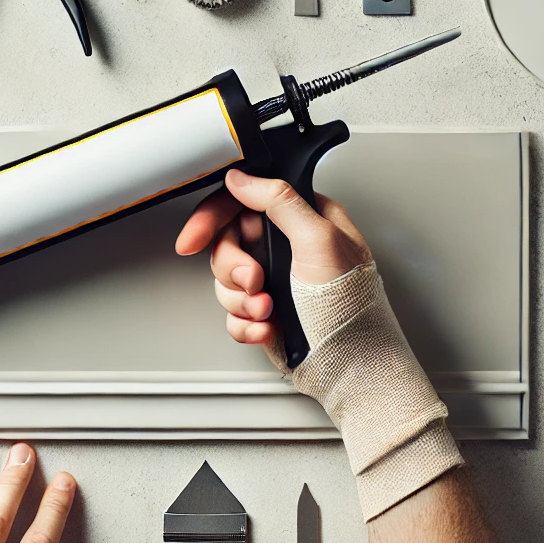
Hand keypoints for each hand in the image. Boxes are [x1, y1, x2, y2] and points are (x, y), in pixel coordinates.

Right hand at [174, 168, 371, 347]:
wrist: (351, 363)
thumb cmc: (350, 304)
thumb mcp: (319, 240)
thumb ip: (279, 201)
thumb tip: (242, 180)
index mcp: (303, 219)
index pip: (244, 204)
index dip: (212, 219)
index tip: (192, 239)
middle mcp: (287, 246)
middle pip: (228, 244)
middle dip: (234, 269)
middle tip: (254, 281)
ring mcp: (275, 279)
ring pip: (226, 281)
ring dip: (242, 301)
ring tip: (268, 310)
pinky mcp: (266, 310)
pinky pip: (233, 312)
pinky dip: (245, 323)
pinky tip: (267, 326)